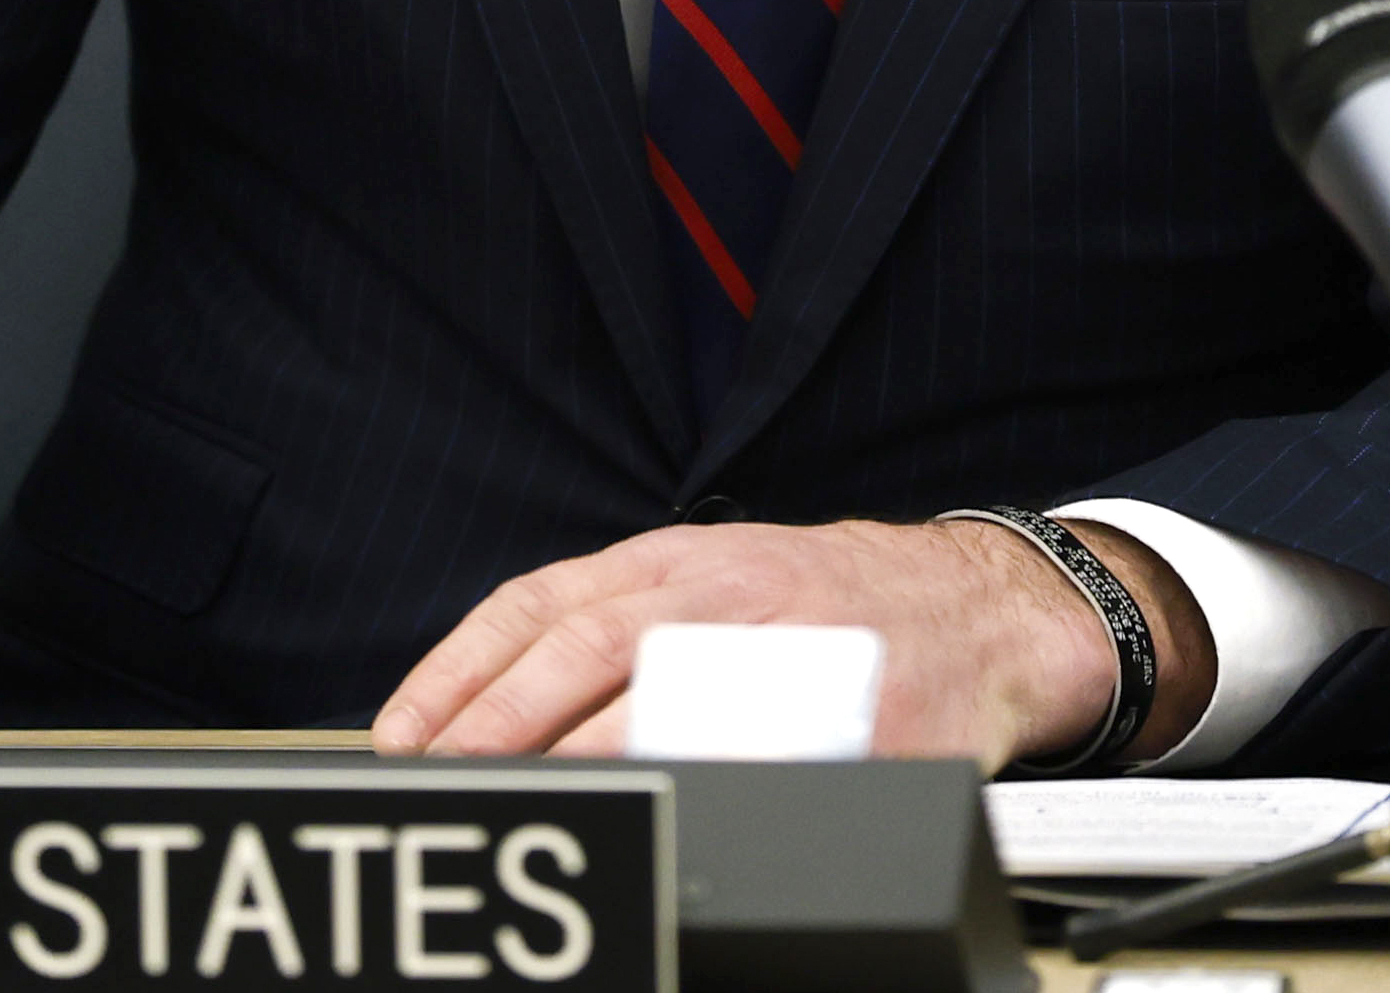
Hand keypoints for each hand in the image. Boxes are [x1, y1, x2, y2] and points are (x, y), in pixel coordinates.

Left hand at [370, 515, 1217, 767]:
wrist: (986, 614)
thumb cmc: (832, 610)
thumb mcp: (717, 584)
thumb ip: (621, 629)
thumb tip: (490, 709)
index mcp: (678, 561)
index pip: (539, 604)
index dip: (461, 669)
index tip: (402, 733)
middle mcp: (727, 592)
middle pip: (586, 649)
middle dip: (501, 723)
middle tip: (444, 782)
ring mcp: (795, 653)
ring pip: (666, 704)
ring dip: (582, 767)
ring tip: (528, 817)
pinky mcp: (862, 722)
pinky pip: (771, 764)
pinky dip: (704, 794)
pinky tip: (659, 828)